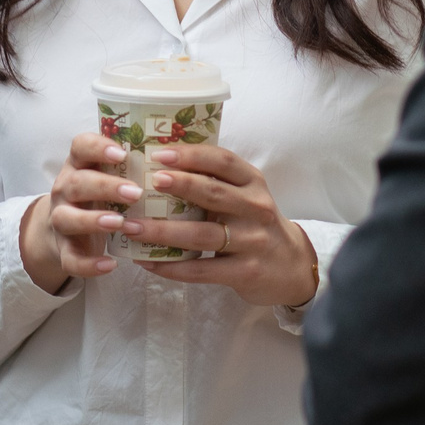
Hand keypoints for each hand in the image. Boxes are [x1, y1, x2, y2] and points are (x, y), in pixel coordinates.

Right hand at [19, 132, 137, 292]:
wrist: (66, 228)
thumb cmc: (100, 194)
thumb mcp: (108, 174)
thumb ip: (132, 166)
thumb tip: (180, 155)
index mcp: (79, 165)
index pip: (81, 146)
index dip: (98, 148)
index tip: (123, 153)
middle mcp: (65, 189)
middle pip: (76, 183)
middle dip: (105, 186)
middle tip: (135, 193)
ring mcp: (60, 219)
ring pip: (67, 218)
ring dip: (93, 220)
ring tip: (119, 223)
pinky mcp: (64, 249)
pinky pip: (70, 259)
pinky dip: (88, 264)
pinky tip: (110, 265)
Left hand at [132, 144, 319, 307]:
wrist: (292, 266)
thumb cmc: (255, 224)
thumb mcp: (246, 196)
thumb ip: (215, 182)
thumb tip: (158, 166)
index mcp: (252, 183)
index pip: (223, 161)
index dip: (191, 155)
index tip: (159, 153)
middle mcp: (255, 209)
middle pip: (213, 193)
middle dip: (178, 185)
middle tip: (147, 181)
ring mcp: (252, 242)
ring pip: (203, 235)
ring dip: (163, 231)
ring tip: (132, 226)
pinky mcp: (245, 272)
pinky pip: (202, 269)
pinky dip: (172, 266)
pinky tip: (147, 262)